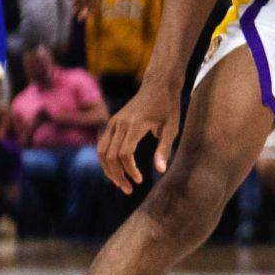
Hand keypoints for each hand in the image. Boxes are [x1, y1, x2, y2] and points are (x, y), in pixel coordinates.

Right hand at [100, 78, 179, 192]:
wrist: (158, 84)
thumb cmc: (168, 107)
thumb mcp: (172, 128)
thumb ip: (164, 149)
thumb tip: (160, 171)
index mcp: (136, 125)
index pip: (124, 153)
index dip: (130, 170)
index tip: (139, 181)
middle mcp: (120, 123)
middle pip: (110, 155)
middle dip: (117, 175)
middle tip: (128, 189)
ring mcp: (114, 122)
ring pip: (102, 151)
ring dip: (109, 170)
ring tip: (121, 184)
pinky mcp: (112, 122)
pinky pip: (103, 145)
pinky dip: (107, 161)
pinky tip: (117, 171)